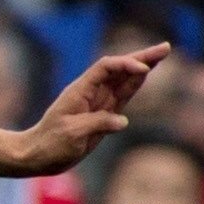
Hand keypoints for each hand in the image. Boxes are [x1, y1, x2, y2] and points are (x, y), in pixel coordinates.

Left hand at [12, 42, 171, 171]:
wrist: (38, 156)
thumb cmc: (50, 144)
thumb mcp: (72, 134)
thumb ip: (97, 124)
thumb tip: (122, 121)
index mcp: (80, 91)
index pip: (105, 69)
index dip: (125, 65)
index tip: (143, 70)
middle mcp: (90, 92)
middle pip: (118, 69)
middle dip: (141, 58)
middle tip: (165, 48)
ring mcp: (98, 102)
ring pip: (124, 79)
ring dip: (142, 67)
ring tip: (161, 54)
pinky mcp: (103, 114)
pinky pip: (122, 95)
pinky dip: (135, 83)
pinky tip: (145, 74)